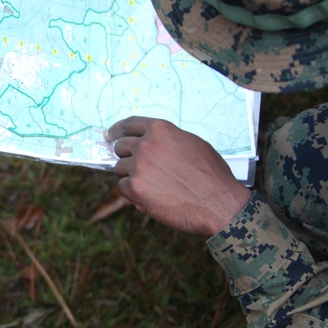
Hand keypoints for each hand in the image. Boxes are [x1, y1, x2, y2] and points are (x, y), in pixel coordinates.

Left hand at [106, 116, 251, 235]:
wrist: (218, 203)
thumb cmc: (210, 174)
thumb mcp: (191, 143)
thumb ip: (166, 140)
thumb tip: (147, 142)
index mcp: (160, 130)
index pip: (129, 124)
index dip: (116, 130)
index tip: (109, 135)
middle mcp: (146, 145)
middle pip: (121, 147)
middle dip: (127, 156)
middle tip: (141, 167)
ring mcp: (138, 166)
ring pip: (120, 168)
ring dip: (132, 175)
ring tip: (155, 184)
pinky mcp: (135, 188)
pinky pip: (123, 186)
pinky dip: (133, 192)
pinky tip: (152, 195)